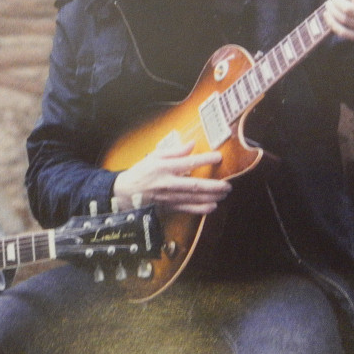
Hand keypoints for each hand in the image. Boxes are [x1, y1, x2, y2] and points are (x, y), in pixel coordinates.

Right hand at [112, 131, 230, 214]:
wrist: (126, 192)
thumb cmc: (141, 172)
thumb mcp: (154, 156)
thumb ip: (174, 151)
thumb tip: (191, 144)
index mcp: (164, 167)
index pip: (188, 163)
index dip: (205, 160)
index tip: (218, 157)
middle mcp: (168, 183)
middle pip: (195, 185)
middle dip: (214, 185)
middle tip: (227, 184)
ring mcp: (169, 197)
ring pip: (194, 198)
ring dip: (211, 197)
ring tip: (224, 193)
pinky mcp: (169, 207)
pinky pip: (188, 209)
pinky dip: (201, 209)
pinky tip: (212, 206)